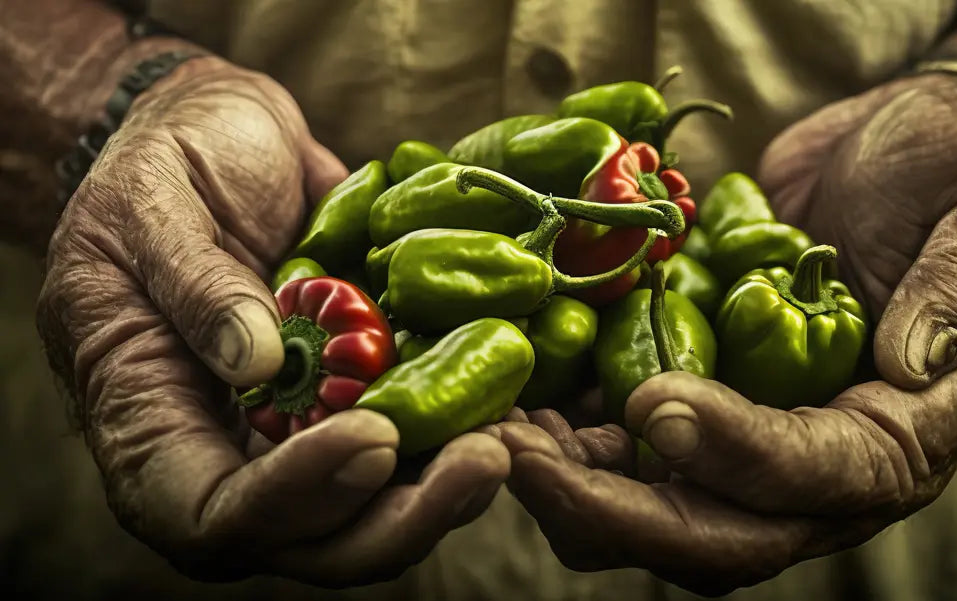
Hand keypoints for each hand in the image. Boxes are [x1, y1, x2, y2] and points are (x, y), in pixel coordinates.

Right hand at [36, 56, 507, 584]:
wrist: (219, 137)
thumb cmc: (159, 167)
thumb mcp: (151, 206)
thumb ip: (194, 285)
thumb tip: (257, 362)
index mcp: (151, 424)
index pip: (211, 514)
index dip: (293, 498)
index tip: (371, 436)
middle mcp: (233, 451)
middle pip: (313, 539)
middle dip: (401, 519)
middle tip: (482, 458)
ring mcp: (301, 432)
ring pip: (376, 507)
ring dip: (448, 488)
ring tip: (511, 435)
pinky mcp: (358, 399)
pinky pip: (412, 442)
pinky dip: (462, 432)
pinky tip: (513, 401)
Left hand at [494, 73, 956, 595]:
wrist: (896, 151)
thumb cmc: (950, 179)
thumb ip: (953, 295)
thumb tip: (905, 365)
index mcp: (894, 440)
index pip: (813, 480)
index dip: (733, 454)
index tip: (653, 401)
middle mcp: (813, 464)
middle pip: (709, 531)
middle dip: (610, 508)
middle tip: (523, 458)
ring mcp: (745, 436)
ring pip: (647, 504)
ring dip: (565, 481)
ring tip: (492, 430)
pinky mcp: (694, 399)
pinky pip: (618, 445)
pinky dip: (562, 433)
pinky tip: (511, 394)